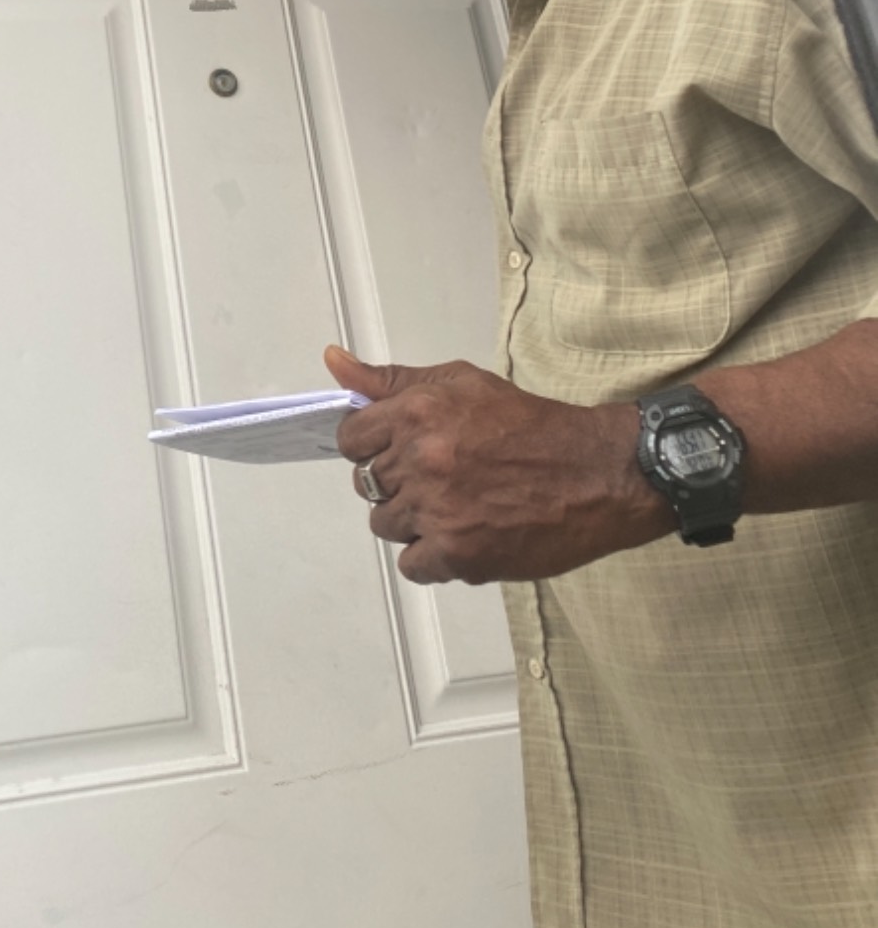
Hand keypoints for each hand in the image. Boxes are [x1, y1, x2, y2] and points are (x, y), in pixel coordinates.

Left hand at [324, 346, 670, 584]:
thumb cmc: (529, 424)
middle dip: (395, 481)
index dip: (370, 445)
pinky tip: (461, 535)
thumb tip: (333, 362)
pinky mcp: (459, 555)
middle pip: (367, 484)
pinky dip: (432, 556)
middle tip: (437, 477)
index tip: (395, 449)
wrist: (594, 472)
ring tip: (453, 505)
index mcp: (417, 413)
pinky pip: (412, 565)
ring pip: (385, 525)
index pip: (350, 439)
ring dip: (411, 520)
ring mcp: (438, 511)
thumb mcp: (461, 382)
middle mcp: (421, 461)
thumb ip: (392, 380)